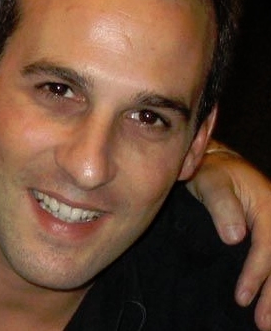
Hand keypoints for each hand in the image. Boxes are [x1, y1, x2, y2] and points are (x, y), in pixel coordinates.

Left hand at [186, 140, 270, 330]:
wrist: (217, 163)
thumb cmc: (212, 173)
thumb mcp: (212, 183)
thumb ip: (222, 207)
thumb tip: (235, 238)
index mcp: (268, 205)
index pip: (267, 246)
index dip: (256, 274)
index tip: (242, 298)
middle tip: (264, 324)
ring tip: (268, 321)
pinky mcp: (269, 229)